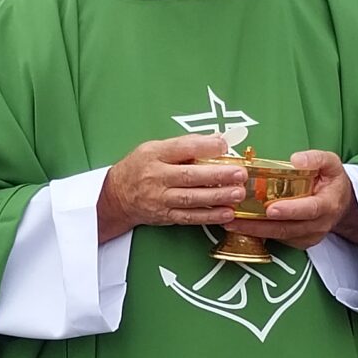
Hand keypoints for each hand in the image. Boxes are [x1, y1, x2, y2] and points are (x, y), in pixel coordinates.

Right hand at [96, 135, 248, 241]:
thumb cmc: (140, 167)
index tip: (225, 146)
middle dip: (217, 175)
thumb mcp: (155, 148)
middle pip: (189, 176)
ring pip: (191, 198)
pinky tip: (227, 213)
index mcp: (154, 154)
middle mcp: (156, 177)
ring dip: (217, 197)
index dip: (205, 147)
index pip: (182, 148)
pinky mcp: (165, 216)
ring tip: (238, 193)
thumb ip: (185, 144)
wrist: (117, 196)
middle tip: (239, 174)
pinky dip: (209, 216)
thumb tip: (218, 140)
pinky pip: (189, 217)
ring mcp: (160, 199)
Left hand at [234, 148, 357, 253]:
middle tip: (237, 219)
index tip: (271, 209)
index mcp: (328, 204)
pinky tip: (242, 226)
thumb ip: (316, 159)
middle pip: (287, 228)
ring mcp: (308, 236)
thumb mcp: (331, 163)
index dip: (290, 210)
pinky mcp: (299, 242)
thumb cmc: (332, 181)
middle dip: (260, 225)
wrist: (341, 203)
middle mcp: (318, 224)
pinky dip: (259, 234)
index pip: (309, 209)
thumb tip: (296, 159)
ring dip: (254, 231)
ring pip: (279, 236)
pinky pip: (278, 239)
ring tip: (232, 223)